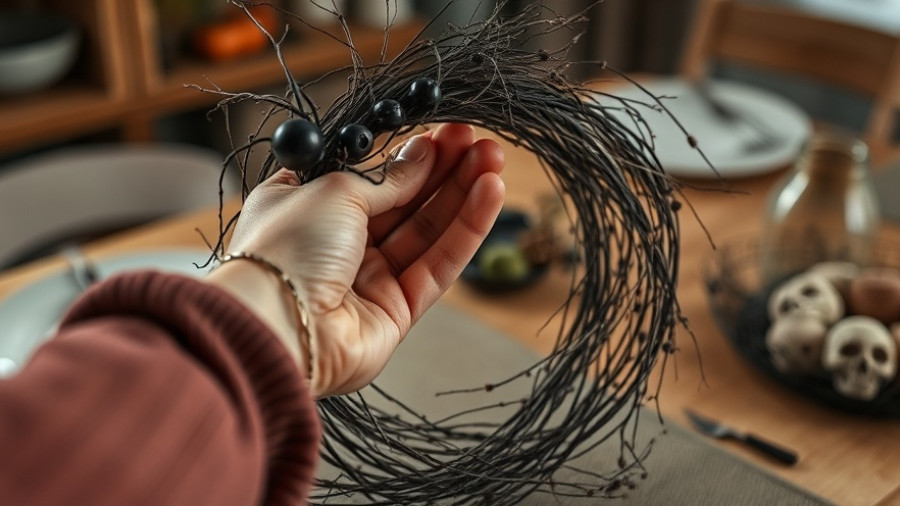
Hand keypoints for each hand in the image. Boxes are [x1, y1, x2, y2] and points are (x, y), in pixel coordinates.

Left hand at [219, 124, 504, 396]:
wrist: (278, 324)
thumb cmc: (285, 250)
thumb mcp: (335, 189)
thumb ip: (387, 177)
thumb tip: (422, 154)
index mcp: (308, 209)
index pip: (370, 178)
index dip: (410, 156)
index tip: (445, 133)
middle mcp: (337, 244)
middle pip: (404, 202)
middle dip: (444, 170)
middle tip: (479, 142)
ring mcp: (368, 280)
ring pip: (427, 231)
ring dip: (462, 194)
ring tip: (493, 160)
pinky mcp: (397, 311)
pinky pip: (439, 264)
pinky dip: (466, 230)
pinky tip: (489, 195)